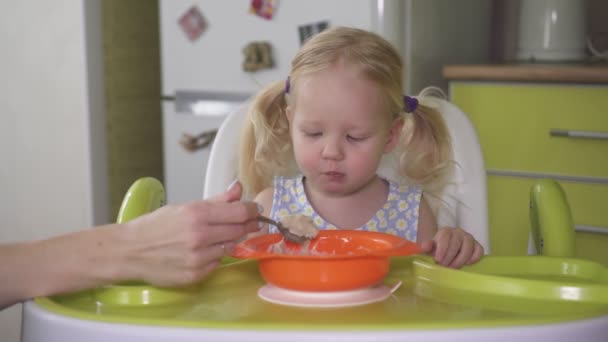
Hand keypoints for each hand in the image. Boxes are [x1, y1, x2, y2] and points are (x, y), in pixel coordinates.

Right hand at [120, 181, 259, 286]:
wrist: (130, 251)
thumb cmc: (155, 226)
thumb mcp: (185, 207)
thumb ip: (216, 200)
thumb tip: (238, 189)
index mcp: (197, 214)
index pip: (240, 212)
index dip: (253, 210)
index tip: (256, 210)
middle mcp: (200, 235)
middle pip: (239, 230)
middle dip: (246, 225)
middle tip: (248, 222)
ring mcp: (198, 257)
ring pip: (229, 247)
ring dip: (228, 241)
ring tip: (216, 236)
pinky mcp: (195, 274)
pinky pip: (216, 263)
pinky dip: (213, 256)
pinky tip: (202, 251)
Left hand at [419, 227, 483, 267]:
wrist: (448, 250)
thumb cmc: (438, 250)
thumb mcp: (430, 249)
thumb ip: (427, 247)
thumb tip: (423, 247)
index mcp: (445, 231)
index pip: (445, 237)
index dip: (442, 249)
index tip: (438, 260)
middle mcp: (458, 232)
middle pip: (456, 242)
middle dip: (450, 256)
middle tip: (444, 266)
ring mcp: (469, 238)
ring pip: (468, 247)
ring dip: (461, 259)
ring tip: (454, 267)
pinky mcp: (477, 245)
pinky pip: (479, 250)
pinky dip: (474, 258)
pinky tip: (467, 264)